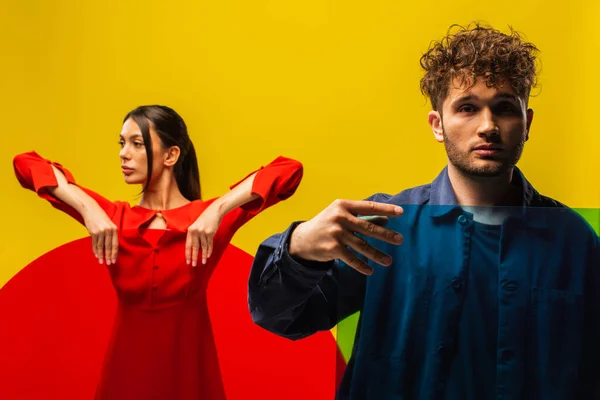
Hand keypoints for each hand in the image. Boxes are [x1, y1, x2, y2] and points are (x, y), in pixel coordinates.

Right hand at [81, 204, 117, 264]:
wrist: (91, 210)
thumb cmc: (101, 217)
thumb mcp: (109, 224)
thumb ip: (111, 233)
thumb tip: (112, 246)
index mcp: (114, 229)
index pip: (115, 244)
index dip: (114, 253)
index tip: (114, 260)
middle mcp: (108, 230)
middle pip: (109, 246)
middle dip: (109, 256)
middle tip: (109, 263)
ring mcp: (100, 231)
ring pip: (101, 246)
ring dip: (101, 255)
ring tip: (101, 261)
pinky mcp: (93, 232)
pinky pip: (95, 243)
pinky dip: (95, 250)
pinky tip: (96, 255)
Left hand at [186, 205, 222, 266]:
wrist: (214, 211)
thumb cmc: (205, 218)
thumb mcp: (196, 225)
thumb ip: (194, 234)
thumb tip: (193, 247)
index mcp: (190, 230)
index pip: (188, 245)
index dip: (188, 254)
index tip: (188, 261)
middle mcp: (196, 231)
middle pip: (194, 247)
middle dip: (194, 257)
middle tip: (193, 265)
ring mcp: (203, 232)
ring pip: (203, 247)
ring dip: (203, 256)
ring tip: (203, 262)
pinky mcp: (210, 233)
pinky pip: (209, 244)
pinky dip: (209, 250)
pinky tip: (208, 256)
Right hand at [289, 199, 403, 274]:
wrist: (302, 239)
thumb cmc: (327, 225)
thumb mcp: (342, 217)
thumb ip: (362, 218)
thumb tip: (386, 221)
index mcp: (343, 205)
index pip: (369, 206)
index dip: (386, 209)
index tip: (401, 212)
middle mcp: (340, 218)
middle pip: (368, 228)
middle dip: (385, 235)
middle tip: (400, 240)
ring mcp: (336, 233)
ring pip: (362, 246)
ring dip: (377, 255)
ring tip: (388, 261)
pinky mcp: (333, 248)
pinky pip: (352, 258)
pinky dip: (362, 266)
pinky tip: (370, 271)